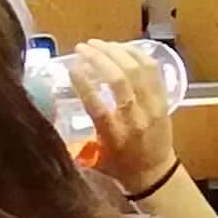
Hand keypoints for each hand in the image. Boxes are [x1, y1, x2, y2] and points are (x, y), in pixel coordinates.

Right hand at [62, 41, 174, 190]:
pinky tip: (120, 47)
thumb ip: (77, 137)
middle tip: (82, 48)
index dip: (83, 84)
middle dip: (99, 58)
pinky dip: (136, 53)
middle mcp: (135, 119)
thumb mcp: (94, 157)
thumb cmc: (119, 166)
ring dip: (116, 51)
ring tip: (98, 44)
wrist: (155, 173)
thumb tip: (54, 112)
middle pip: (119, 81)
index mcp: (114, 136)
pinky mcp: (163, 99)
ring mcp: (152, 107)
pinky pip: (152, 69)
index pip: (98, 107)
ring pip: (137, 69)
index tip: (71, 67)